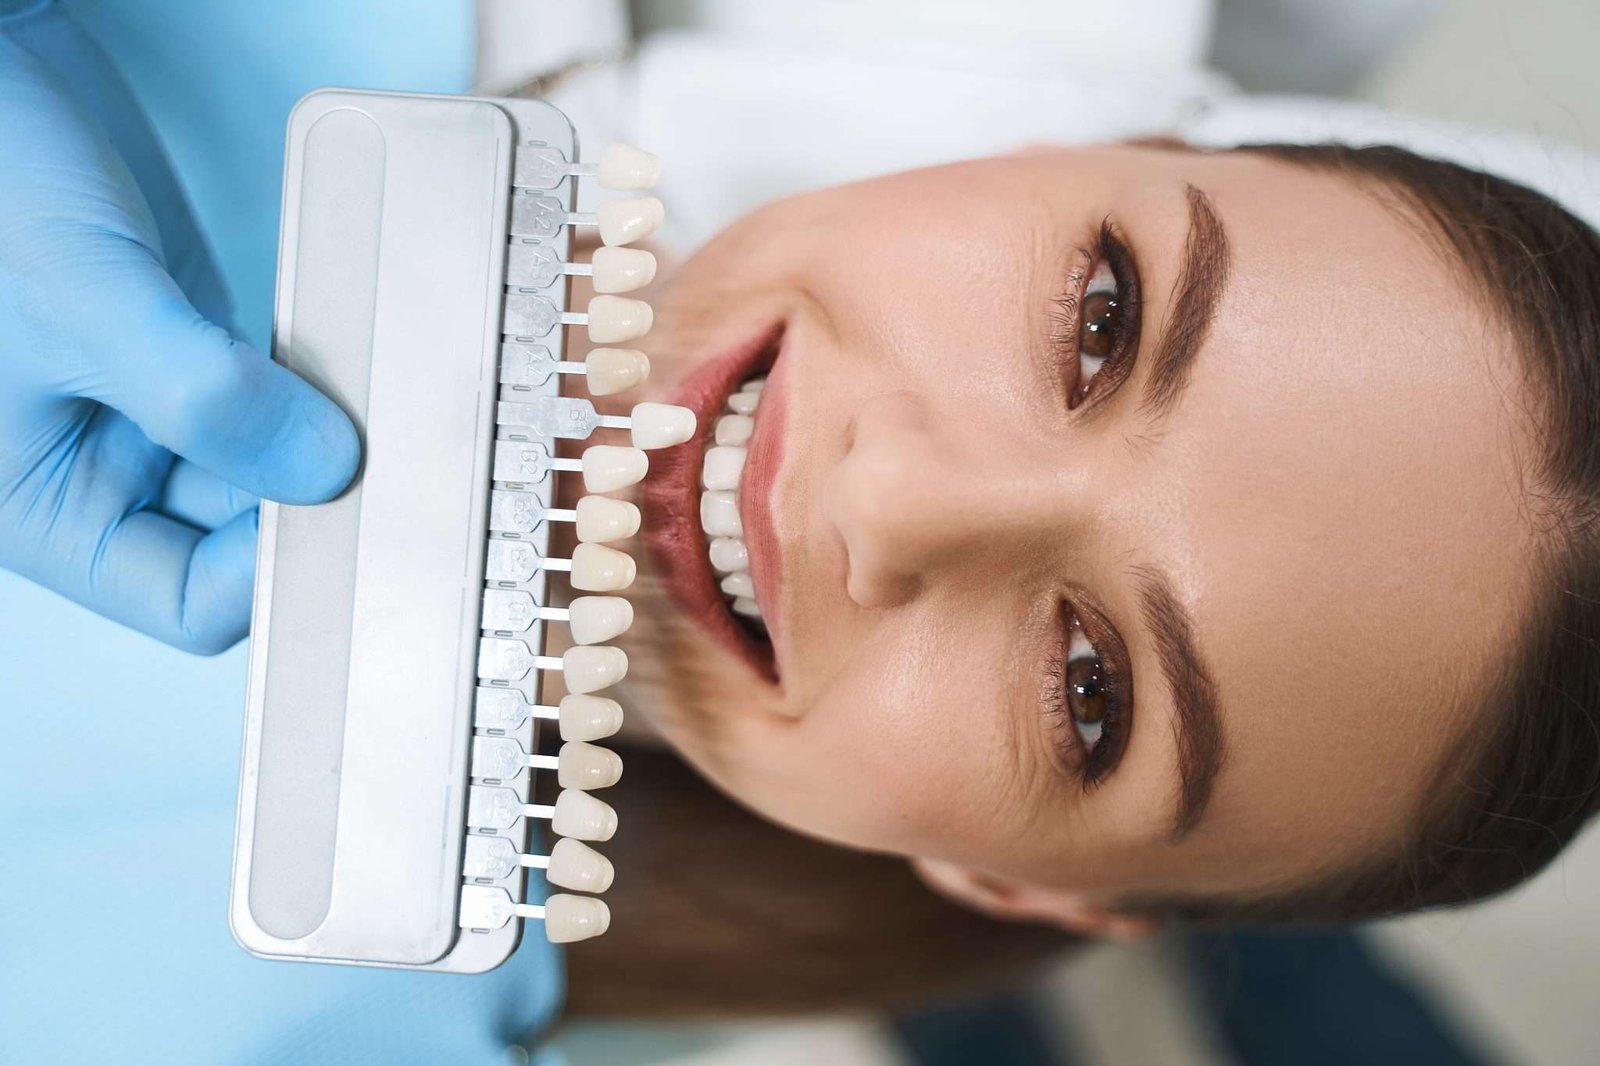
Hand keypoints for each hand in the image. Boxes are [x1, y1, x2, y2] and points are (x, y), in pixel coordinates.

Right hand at [0, 3, 357, 653]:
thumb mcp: (84, 303)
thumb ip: (201, 396)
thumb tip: (324, 469)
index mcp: (46, 506)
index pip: (187, 599)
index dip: (271, 574)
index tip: (348, 514)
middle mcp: (104, 471)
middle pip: (245, 540)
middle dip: (316, 502)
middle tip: (401, 465)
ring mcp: (157, 412)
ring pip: (273, 464)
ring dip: (330, 440)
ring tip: (393, 408)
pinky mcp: (197, 351)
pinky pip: (279, 395)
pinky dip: (324, 383)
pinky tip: (365, 358)